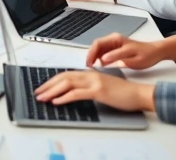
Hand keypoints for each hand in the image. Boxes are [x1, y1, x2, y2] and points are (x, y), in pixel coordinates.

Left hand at [34, 70, 154, 111]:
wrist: (138, 94)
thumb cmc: (123, 93)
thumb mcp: (103, 86)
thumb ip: (90, 86)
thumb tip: (76, 92)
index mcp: (90, 73)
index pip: (67, 74)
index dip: (53, 80)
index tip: (43, 87)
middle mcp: (90, 74)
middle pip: (64, 77)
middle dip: (48, 85)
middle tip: (37, 92)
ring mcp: (94, 82)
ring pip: (67, 84)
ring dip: (52, 91)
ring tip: (42, 98)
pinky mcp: (98, 91)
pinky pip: (77, 93)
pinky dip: (64, 97)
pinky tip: (57, 101)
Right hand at [86, 33, 169, 68]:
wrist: (156, 52)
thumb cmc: (146, 55)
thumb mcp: (132, 58)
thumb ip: (116, 57)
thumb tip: (102, 59)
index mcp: (116, 39)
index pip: (97, 44)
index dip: (91, 54)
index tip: (89, 65)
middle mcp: (113, 39)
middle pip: (96, 46)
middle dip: (90, 56)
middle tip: (88, 67)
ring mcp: (114, 44)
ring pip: (98, 49)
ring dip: (94, 58)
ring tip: (93, 68)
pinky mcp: (115, 49)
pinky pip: (103, 52)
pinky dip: (99, 59)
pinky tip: (100, 67)